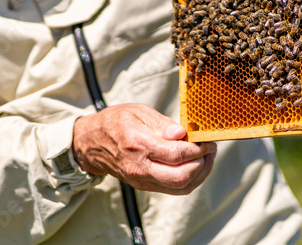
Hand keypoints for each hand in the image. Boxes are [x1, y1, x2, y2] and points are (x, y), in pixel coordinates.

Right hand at [71, 104, 216, 194]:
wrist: (91, 143)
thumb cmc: (115, 122)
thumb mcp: (138, 112)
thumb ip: (162, 124)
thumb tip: (181, 133)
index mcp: (139, 144)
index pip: (176, 154)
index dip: (198, 149)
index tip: (207, 139)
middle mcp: (140, 166)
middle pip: (181, 177)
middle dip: (203, 164)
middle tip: (210, 149)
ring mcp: (142, 179)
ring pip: (180, 187)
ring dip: (200, 174)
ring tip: (207, 158)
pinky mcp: (144, 185)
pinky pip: (173, 190)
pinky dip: (190, 180)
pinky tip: (195, 166)